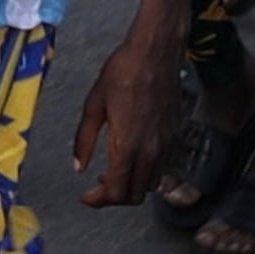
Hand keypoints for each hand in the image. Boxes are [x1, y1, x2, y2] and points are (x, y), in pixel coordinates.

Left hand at [73, 26, 179, 207]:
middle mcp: (151, 151)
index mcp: (127, 144)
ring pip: (150, 185)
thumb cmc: (123, 71)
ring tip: (112, 171)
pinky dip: (146, 173)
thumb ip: (84, 140)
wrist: (155, 52)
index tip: (86, 196)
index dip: (99, 201)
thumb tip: (78, 166)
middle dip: (114, 197)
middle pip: (135, 195)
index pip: (116, 191)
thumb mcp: (94, 104)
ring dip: (131, 186)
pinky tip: (132, 156)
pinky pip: (162, 168)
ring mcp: (167, 145)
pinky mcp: (176, 137)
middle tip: (96, 186)